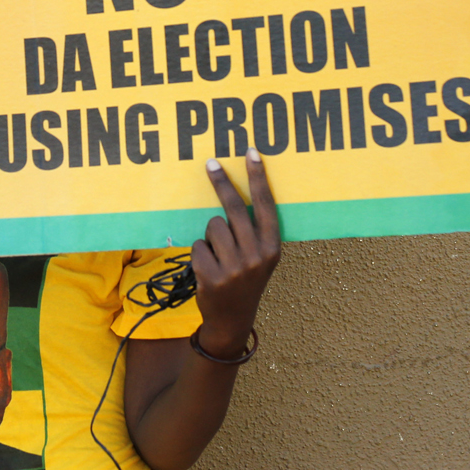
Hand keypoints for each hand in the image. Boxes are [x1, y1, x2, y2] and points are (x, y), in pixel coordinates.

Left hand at [191, 148, 280, 358]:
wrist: (232, 318)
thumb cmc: (246, 279)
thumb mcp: (261, 258)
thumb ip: (254, 232)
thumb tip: (233, 197)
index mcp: (272, 248)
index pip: (264, 205)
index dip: (258, 178)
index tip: (251, 152)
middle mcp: (256, 256)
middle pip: (233, 208)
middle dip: (221, 182)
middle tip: (209, 163)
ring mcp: (234, 268)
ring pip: (212, 226)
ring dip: (210, 236)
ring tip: (218, 254)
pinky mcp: (212, 276)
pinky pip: (198, 245)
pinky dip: (199, 253)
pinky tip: (208, 269)